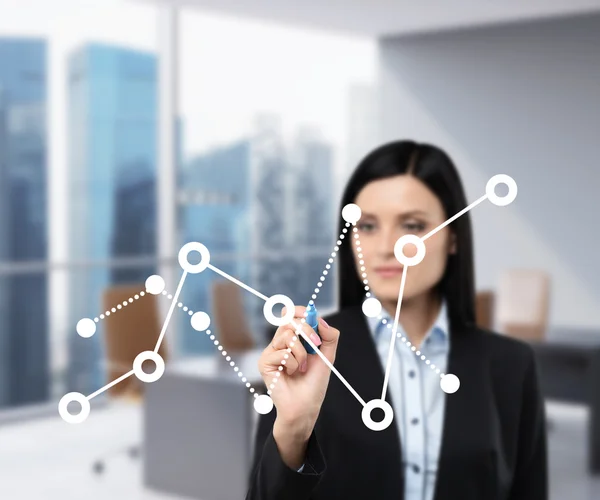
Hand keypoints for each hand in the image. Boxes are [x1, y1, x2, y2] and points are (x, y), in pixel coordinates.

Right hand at [258, 305, 339, 437]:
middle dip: (307, 330)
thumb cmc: (314, 384)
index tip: (309, 313)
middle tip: (316, 344)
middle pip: (289, 321)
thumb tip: (322, 320)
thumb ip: (329, 337)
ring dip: (301, 353)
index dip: (299, 311)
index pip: (291, 315)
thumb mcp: (327, 357)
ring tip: (302, 368)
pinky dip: (292, 364)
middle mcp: (281, 343)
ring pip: (286, 336)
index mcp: (294, 339)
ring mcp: (272, 351)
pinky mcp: (264, 362)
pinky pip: (282, 352)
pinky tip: (291, 374)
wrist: (305, 407)